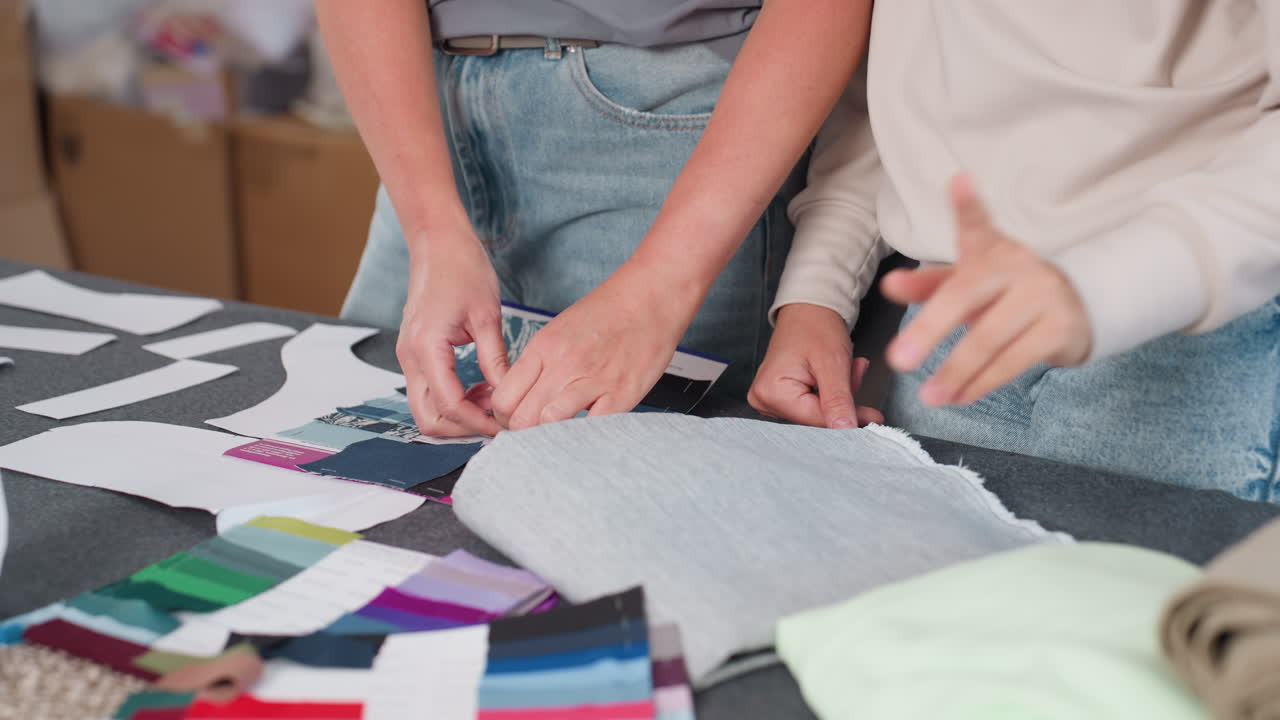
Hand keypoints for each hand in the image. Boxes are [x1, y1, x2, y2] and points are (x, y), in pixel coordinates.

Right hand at [397, 232, 508, 436]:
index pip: (449, 405)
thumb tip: (508, 394)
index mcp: (426, 347)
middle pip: (428, 419)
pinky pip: (430, 391)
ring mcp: (409, 357)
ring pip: (427, 408)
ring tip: (493, 398)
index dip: (478, 422)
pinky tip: (481, 386)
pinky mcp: (415, 354)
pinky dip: (453, 399)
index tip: (505, 425)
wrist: (438, 243)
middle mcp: (410, 357)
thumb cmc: (462, 268)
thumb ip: (495, 359)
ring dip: (459, 414)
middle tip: (497, 418)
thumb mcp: (487, 316)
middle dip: (463, 428)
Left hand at [491, 263, 693, 429]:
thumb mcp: (559, 330)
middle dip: (521, 431)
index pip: (504, 396)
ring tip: (555, 434)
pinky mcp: (622, 394)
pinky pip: (592, 428)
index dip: (503, 415)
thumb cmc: (608, 312)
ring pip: (549, 425)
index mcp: (544, 347)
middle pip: (522, 417)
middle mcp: (564, 365)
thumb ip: (538, 363)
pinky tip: (584, 430)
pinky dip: (583, 435)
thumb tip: (519, 395)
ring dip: (548, 436)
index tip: (511, 419)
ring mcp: (593, 381)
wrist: (649, 298)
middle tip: (531, 432)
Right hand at [748, 303, 884, 427]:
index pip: (815, 420)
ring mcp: (770, 400)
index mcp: (771, 392)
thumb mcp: (832, 363)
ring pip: (817, 414)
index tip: (873, 416)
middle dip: (843, 401)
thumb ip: (838, 400)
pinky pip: (813, 407)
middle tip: (856, 373)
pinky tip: (836, 375)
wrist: (809, 310)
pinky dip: (832, 393)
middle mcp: (764, 399)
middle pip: (815, 419)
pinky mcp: (781, 399)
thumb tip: (845, 429)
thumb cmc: (816, 327)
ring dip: (840, 395)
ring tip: (847, 368)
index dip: (847, 417)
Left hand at [881, 174, 1091, 406]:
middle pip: (965, 296)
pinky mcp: (1060, 330)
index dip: (968, 203)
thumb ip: (927, 285)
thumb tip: (890, 284)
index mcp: (993, 249)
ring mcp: (1043, 297)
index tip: (958, 181)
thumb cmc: (1007, 292)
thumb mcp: (968, 282)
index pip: (978, 223)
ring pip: (990, 339)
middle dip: (929, 328)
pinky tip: (959, 397)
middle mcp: (1019, 266)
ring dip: (955, 372)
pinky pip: (1014, 361)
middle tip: (899, 358)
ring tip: (928, 396)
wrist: (1080, 305)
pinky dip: (982, 383)